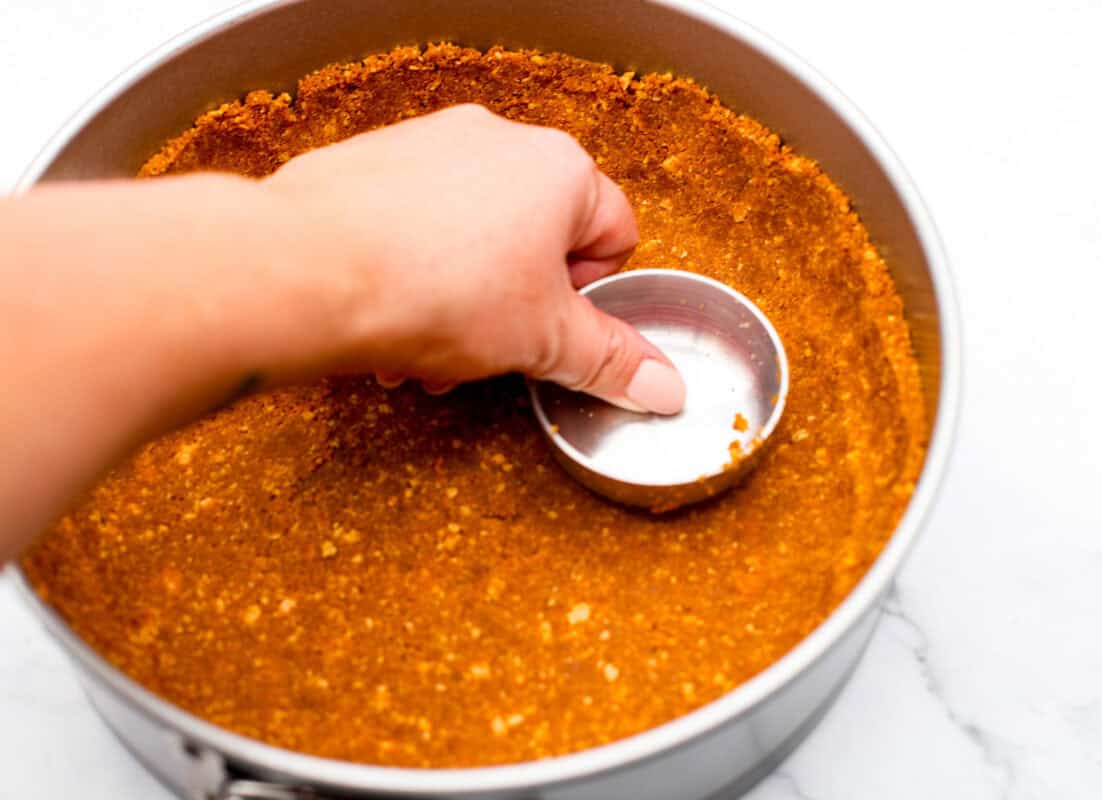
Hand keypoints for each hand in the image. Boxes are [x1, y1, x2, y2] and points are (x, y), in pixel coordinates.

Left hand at [265, 104, 684, 413]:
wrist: (304, 272)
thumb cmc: (431, 288)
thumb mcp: (544, 340)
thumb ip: (610, 361)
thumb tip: (664, 387)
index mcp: (558, 169)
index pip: (615, 234)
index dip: (590, 298)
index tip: (556, 331)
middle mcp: (495, 140)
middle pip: (537, 243)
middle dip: (515, 312)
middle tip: (489, 352)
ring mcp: (427, 146)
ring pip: (472, 242)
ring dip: (462, 306)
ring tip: (426, 353)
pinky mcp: (370, 165)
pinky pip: (415, 228)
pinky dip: (413, 277)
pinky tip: (387, 325)